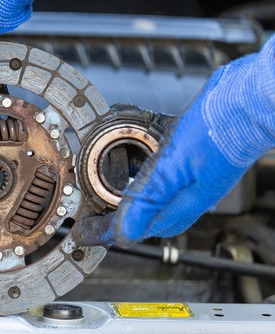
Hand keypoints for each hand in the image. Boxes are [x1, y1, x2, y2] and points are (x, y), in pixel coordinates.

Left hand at [74, 37, 274, 246]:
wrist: (250, 99)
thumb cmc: (219, 129)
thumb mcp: (175, 165)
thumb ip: (149, 196)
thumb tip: (124, 232)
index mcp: (184, 200)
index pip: (139, 226)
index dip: (109, 232)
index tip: (84, 234)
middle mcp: (189, 190)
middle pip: (147, 213)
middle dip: (118, 216)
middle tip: (92, 213)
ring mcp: (193, 170)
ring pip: (153, 187)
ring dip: (128, 187)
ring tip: (103, 180)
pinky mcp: (194, 149)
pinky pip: (161, 162)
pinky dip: (141, 158)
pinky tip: (133, 148)